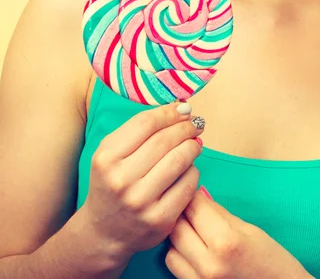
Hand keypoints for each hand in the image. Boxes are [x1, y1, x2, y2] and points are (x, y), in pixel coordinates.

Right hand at [78, 102, 204, 265]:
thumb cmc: (112, 182)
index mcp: (107, 158)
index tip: (183, 108)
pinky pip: (188, 184)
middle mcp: (122, 179)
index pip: (145, 123)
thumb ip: (139, 130)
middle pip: (165, 140)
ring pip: (179, 160)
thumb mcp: (111, 153)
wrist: (103, 231)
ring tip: (195, 142)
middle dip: (186, 127)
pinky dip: (193, 171)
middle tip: (196, 123)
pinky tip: (190, 167)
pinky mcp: (160, 220)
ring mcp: (141, 202)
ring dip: (193, 146)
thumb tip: (180, 109)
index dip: (169, 112)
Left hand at [166, 189, 313, 278]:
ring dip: (178, 237)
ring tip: (193, 231)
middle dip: (183, 213)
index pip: (195, 208)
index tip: (193, 190)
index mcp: (226, 243)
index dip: (193, 195)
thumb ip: (220, 214)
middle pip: (178, 228)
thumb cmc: (273, 263)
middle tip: (191, 207)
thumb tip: (198, 197)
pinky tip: (194, 250)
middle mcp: (209, 265)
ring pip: (171, 251)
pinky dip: (181, 257)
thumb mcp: (250, 230)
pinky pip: (177, 270)